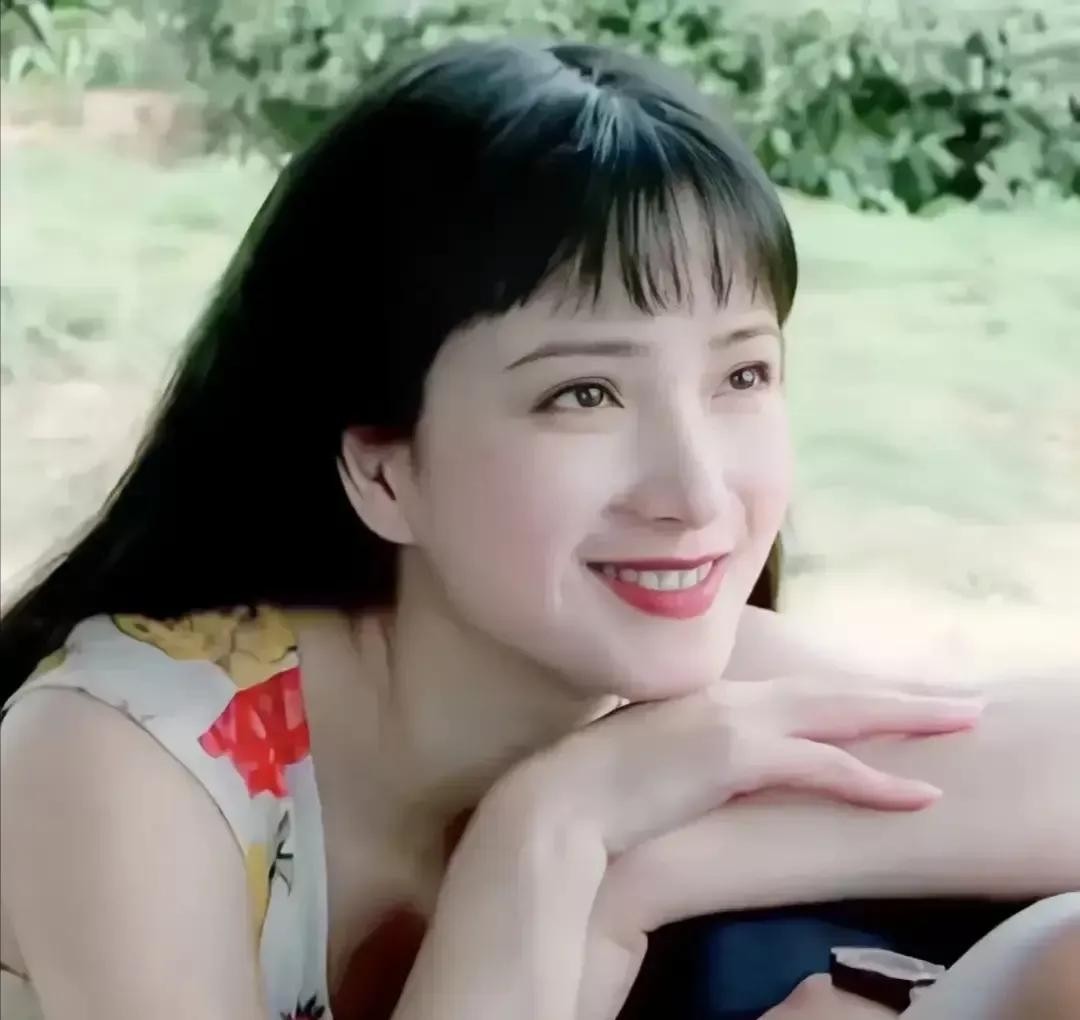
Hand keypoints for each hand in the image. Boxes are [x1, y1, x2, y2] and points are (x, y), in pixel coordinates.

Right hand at [408, 676, 979, 1019]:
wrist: (559, 801)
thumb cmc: (596, 785)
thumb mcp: (652, 752)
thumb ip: (688, 744)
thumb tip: (704, 759)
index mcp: (710, 697)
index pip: (798, 693)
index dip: (848, 697)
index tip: (890, 703)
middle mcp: (729, 697)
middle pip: (833, 692)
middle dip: (901, 698)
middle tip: (961, 701)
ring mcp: (733, 722)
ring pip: (839, 715)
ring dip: (905, 721)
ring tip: (960, 722)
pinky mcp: (734, 756)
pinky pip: (818, 766)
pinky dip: (867, 779)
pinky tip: (912, 792)